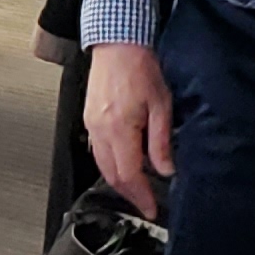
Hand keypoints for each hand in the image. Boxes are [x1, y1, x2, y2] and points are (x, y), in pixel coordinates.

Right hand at [83, 44, 173, 219]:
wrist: (118, 45)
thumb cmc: (140, 68)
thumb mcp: (162, 106)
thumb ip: (161, 142)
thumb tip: (165, 169)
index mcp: (119, 129)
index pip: (128, 174)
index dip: (141, 196)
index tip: (151, 209)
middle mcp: (100, 130)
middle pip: (111, 175)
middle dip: (129, 194)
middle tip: (145, 204)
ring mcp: (91, 125)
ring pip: (102, 165)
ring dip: (119, 182)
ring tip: (137, 190)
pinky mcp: (89, 119)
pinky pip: (98, 151)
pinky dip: (110, 165)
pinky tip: (123, 165)